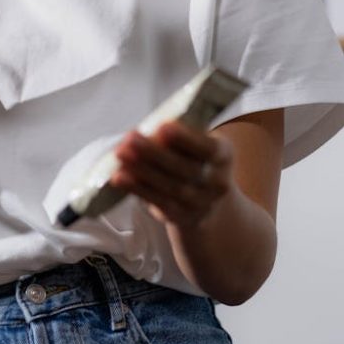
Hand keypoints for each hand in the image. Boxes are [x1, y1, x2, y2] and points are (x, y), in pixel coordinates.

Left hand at [111, 121, 233, 228]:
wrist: (207, 199)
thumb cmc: (194, 158)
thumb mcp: (196, 142)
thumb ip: (178, 135)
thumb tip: (148, 131)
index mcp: (223, 154)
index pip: (207, 147)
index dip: (186, 138)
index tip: (163, 126)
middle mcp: (216, 181)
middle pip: (184, 168)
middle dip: (154, 153)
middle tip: (130, 138)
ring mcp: (201, 203)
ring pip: (169, 186)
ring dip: (141, 170)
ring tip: (120, 154)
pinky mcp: (181, 216)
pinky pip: (158, 202)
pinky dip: (137, 188)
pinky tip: (120, 177)